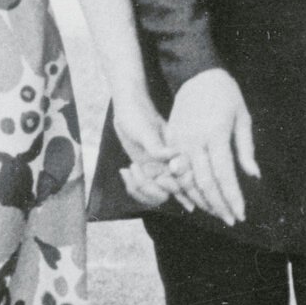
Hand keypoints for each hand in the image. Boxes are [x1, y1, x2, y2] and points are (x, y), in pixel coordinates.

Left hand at [111, 93, 177, 209]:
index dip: (169, 187)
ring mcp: (157, 170)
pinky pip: (141, 189)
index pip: (181, 185)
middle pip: (165, 195)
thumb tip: (175, 156)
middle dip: (148, 189)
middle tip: (136, 168)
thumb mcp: (146, 131)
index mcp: (176, 158)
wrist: (128, 109)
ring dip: (137, 188)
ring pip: (152, 196)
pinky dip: (131, 185)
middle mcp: (169, 167)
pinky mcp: (146, 170)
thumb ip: (159, 147)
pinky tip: (124, 171)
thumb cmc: (139, 115)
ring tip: (128, 170)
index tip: (156, 177)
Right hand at [164, 69, 258, 224]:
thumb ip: (245, 149)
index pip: (224, 175)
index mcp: (215, 134)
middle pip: (204, 182)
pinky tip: (196, 198)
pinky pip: (175, 170)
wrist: (197, 75)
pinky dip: (185, 187)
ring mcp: (178, 140)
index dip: (232, 197)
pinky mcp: (169, 139)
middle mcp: (194, 140)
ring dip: (201, 200)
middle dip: (217, 205)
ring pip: (186, 180)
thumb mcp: (242, 117)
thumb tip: (253, 175)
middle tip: (229, 219)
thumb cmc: (226, 95)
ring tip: (216, 212)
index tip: (240, 213)